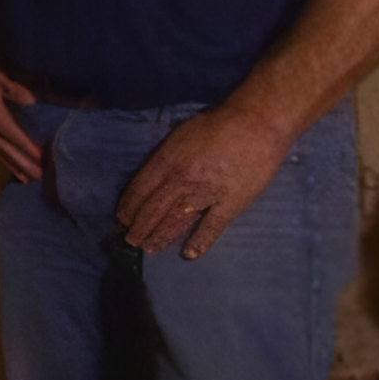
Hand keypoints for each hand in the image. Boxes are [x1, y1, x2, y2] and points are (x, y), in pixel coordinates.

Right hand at [0, 51, 42, 181]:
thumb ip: (12, 87)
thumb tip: (30, 102)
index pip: (8, 129)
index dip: (23, 143)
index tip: (39, 155)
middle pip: (3, 145)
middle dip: (21, 161)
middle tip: (39, 175)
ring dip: (15, 166)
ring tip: (30, 180)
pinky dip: (7, 162)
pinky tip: (17, 173)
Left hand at [115, 106, 294, 258]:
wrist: (256, 124)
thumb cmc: (217, 125)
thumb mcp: (180, 136)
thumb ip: (165, 158)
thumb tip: (152, 178)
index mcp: (167, 161)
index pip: (139, 190)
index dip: (129, 207)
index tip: (122, 219)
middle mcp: (180, 180)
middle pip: (153, 209)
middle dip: (139, 227)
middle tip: (131, 240)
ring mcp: (204, 194)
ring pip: (175, 221)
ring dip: (160, 237)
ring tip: (149, 248)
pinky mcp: (230, 204)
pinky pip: (210, 227)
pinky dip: (199, 242)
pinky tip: (190, 254)